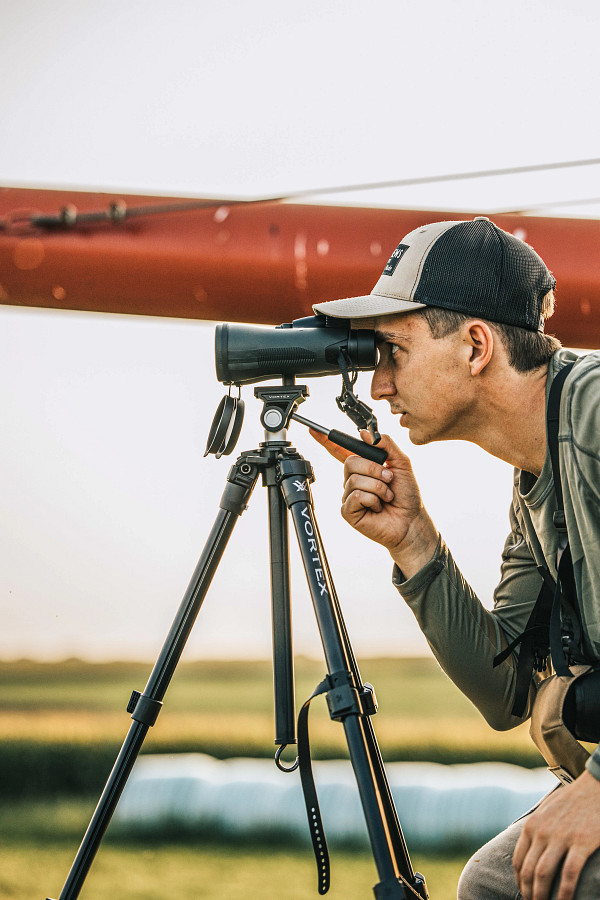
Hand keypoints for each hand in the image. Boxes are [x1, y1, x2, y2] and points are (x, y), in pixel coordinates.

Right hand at [311, 428, 437, 576]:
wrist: (412, 520)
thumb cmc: (407, 495)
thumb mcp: (401, 463)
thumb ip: (386, 444)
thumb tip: (364, 433)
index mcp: (364, 467)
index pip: (341, 451)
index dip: (328, 441)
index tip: (314, 430)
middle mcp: (353, 480)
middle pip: (350, 462)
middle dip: (374, 469)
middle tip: (388, 479)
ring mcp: (349, 495)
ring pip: (355, 480)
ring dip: (378, 487)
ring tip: (386, 496)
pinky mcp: (348, 511)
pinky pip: (356, 495)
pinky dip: (372, 499)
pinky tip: (377, 507)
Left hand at [513, 770, 599, 899]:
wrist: (595, 787)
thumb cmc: (572, 800)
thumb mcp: (546, 810)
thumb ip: (535, 828)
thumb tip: (526, 847)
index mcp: (532, 826)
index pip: (518, 861)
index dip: (520, 882)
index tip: (524, 894)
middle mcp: (542, 832)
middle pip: (529, 871)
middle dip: (529, 893)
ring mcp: (561, 837)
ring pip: (544, 874)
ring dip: (542, 896)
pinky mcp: (581, 842)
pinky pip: (569, 874)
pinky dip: (564, 892)